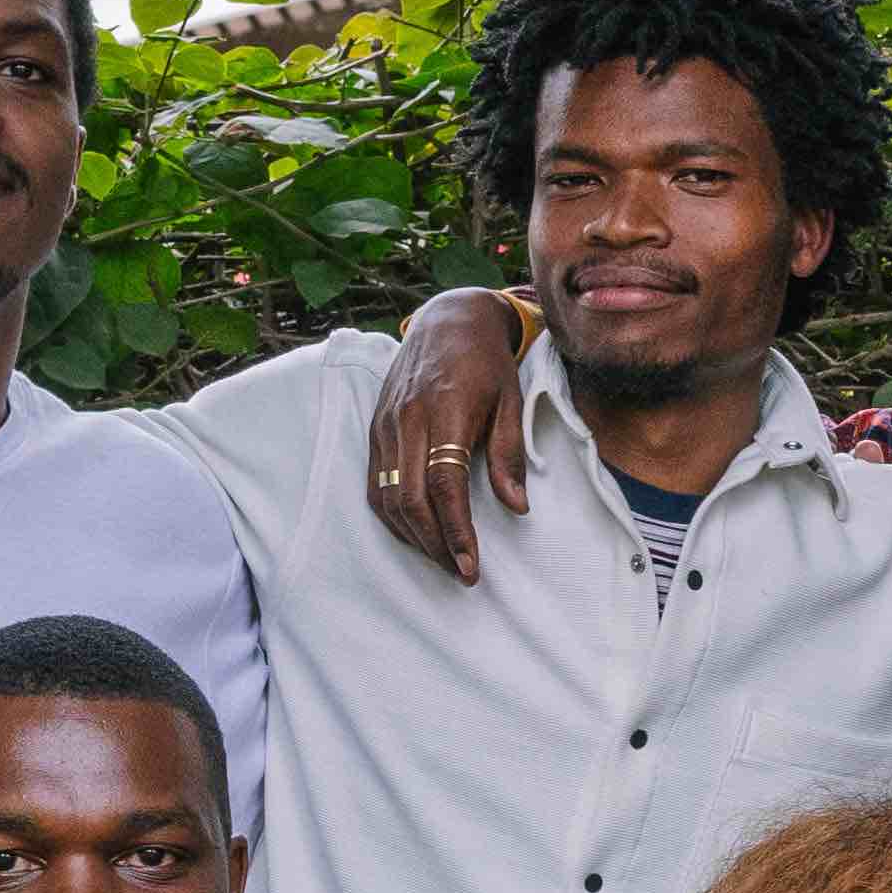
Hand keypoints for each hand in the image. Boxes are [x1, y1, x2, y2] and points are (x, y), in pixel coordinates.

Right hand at [369, 288, 541, 577]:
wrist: (448, 320)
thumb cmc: (487, 363)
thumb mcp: (512, 401)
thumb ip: (509, 455)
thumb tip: (516, 507)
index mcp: (446, 410)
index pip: (444, 484)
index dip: (456, 530)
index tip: (471, 564)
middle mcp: (408, 418)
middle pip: (410, 498)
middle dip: (435, 544)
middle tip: (460, 572)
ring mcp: (386, 423)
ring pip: (387, 496)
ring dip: (413, 535)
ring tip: (443, 558)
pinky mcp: (375, 427)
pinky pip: (375, 483)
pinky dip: (393, 515)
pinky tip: (416, 531)